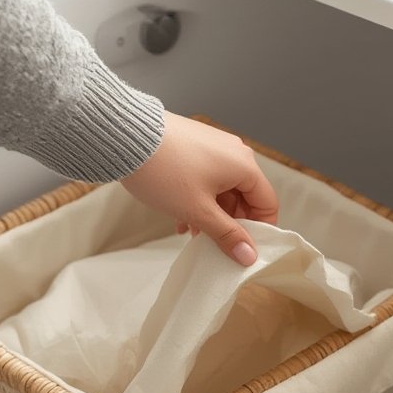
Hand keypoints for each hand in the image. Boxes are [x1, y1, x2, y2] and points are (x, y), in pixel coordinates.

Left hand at [121, 113, 278, 265]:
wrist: (124, 136)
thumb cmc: (166, 173)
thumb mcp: (199, 211)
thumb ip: (227, 235)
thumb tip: (249, 256)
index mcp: (244, 166)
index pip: (267, 203)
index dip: (260, 229)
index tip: (246, 250)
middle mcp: (234, 152)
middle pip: (245, 198)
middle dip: (230, 224)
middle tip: (215, 245)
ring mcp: (213, 147)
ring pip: (222, 191)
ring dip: (211, 215)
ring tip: (192, 234)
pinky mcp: (193, 146)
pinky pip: (206, 179)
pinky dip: (199, 200)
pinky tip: (180, 217)